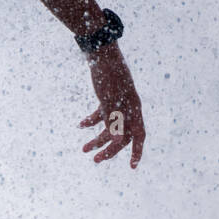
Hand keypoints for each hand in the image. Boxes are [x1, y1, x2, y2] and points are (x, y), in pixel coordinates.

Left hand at [80, 44, 144, 167]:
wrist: (100, 52)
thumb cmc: (107, 75)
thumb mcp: (108, 99)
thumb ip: (114, 120)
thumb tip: (118, 141)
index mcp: (133, 109)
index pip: (139, 135)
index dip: (137, 151)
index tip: (132, 166)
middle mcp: (128, 107)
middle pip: (121, 135)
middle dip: (109, 149)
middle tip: (95, 160)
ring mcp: (118, 102)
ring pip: (109, 126)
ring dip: (97, 138)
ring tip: (83, 149)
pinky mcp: (107, 96)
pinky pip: (101, 114)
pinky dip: (91, 121)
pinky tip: (80, 125)